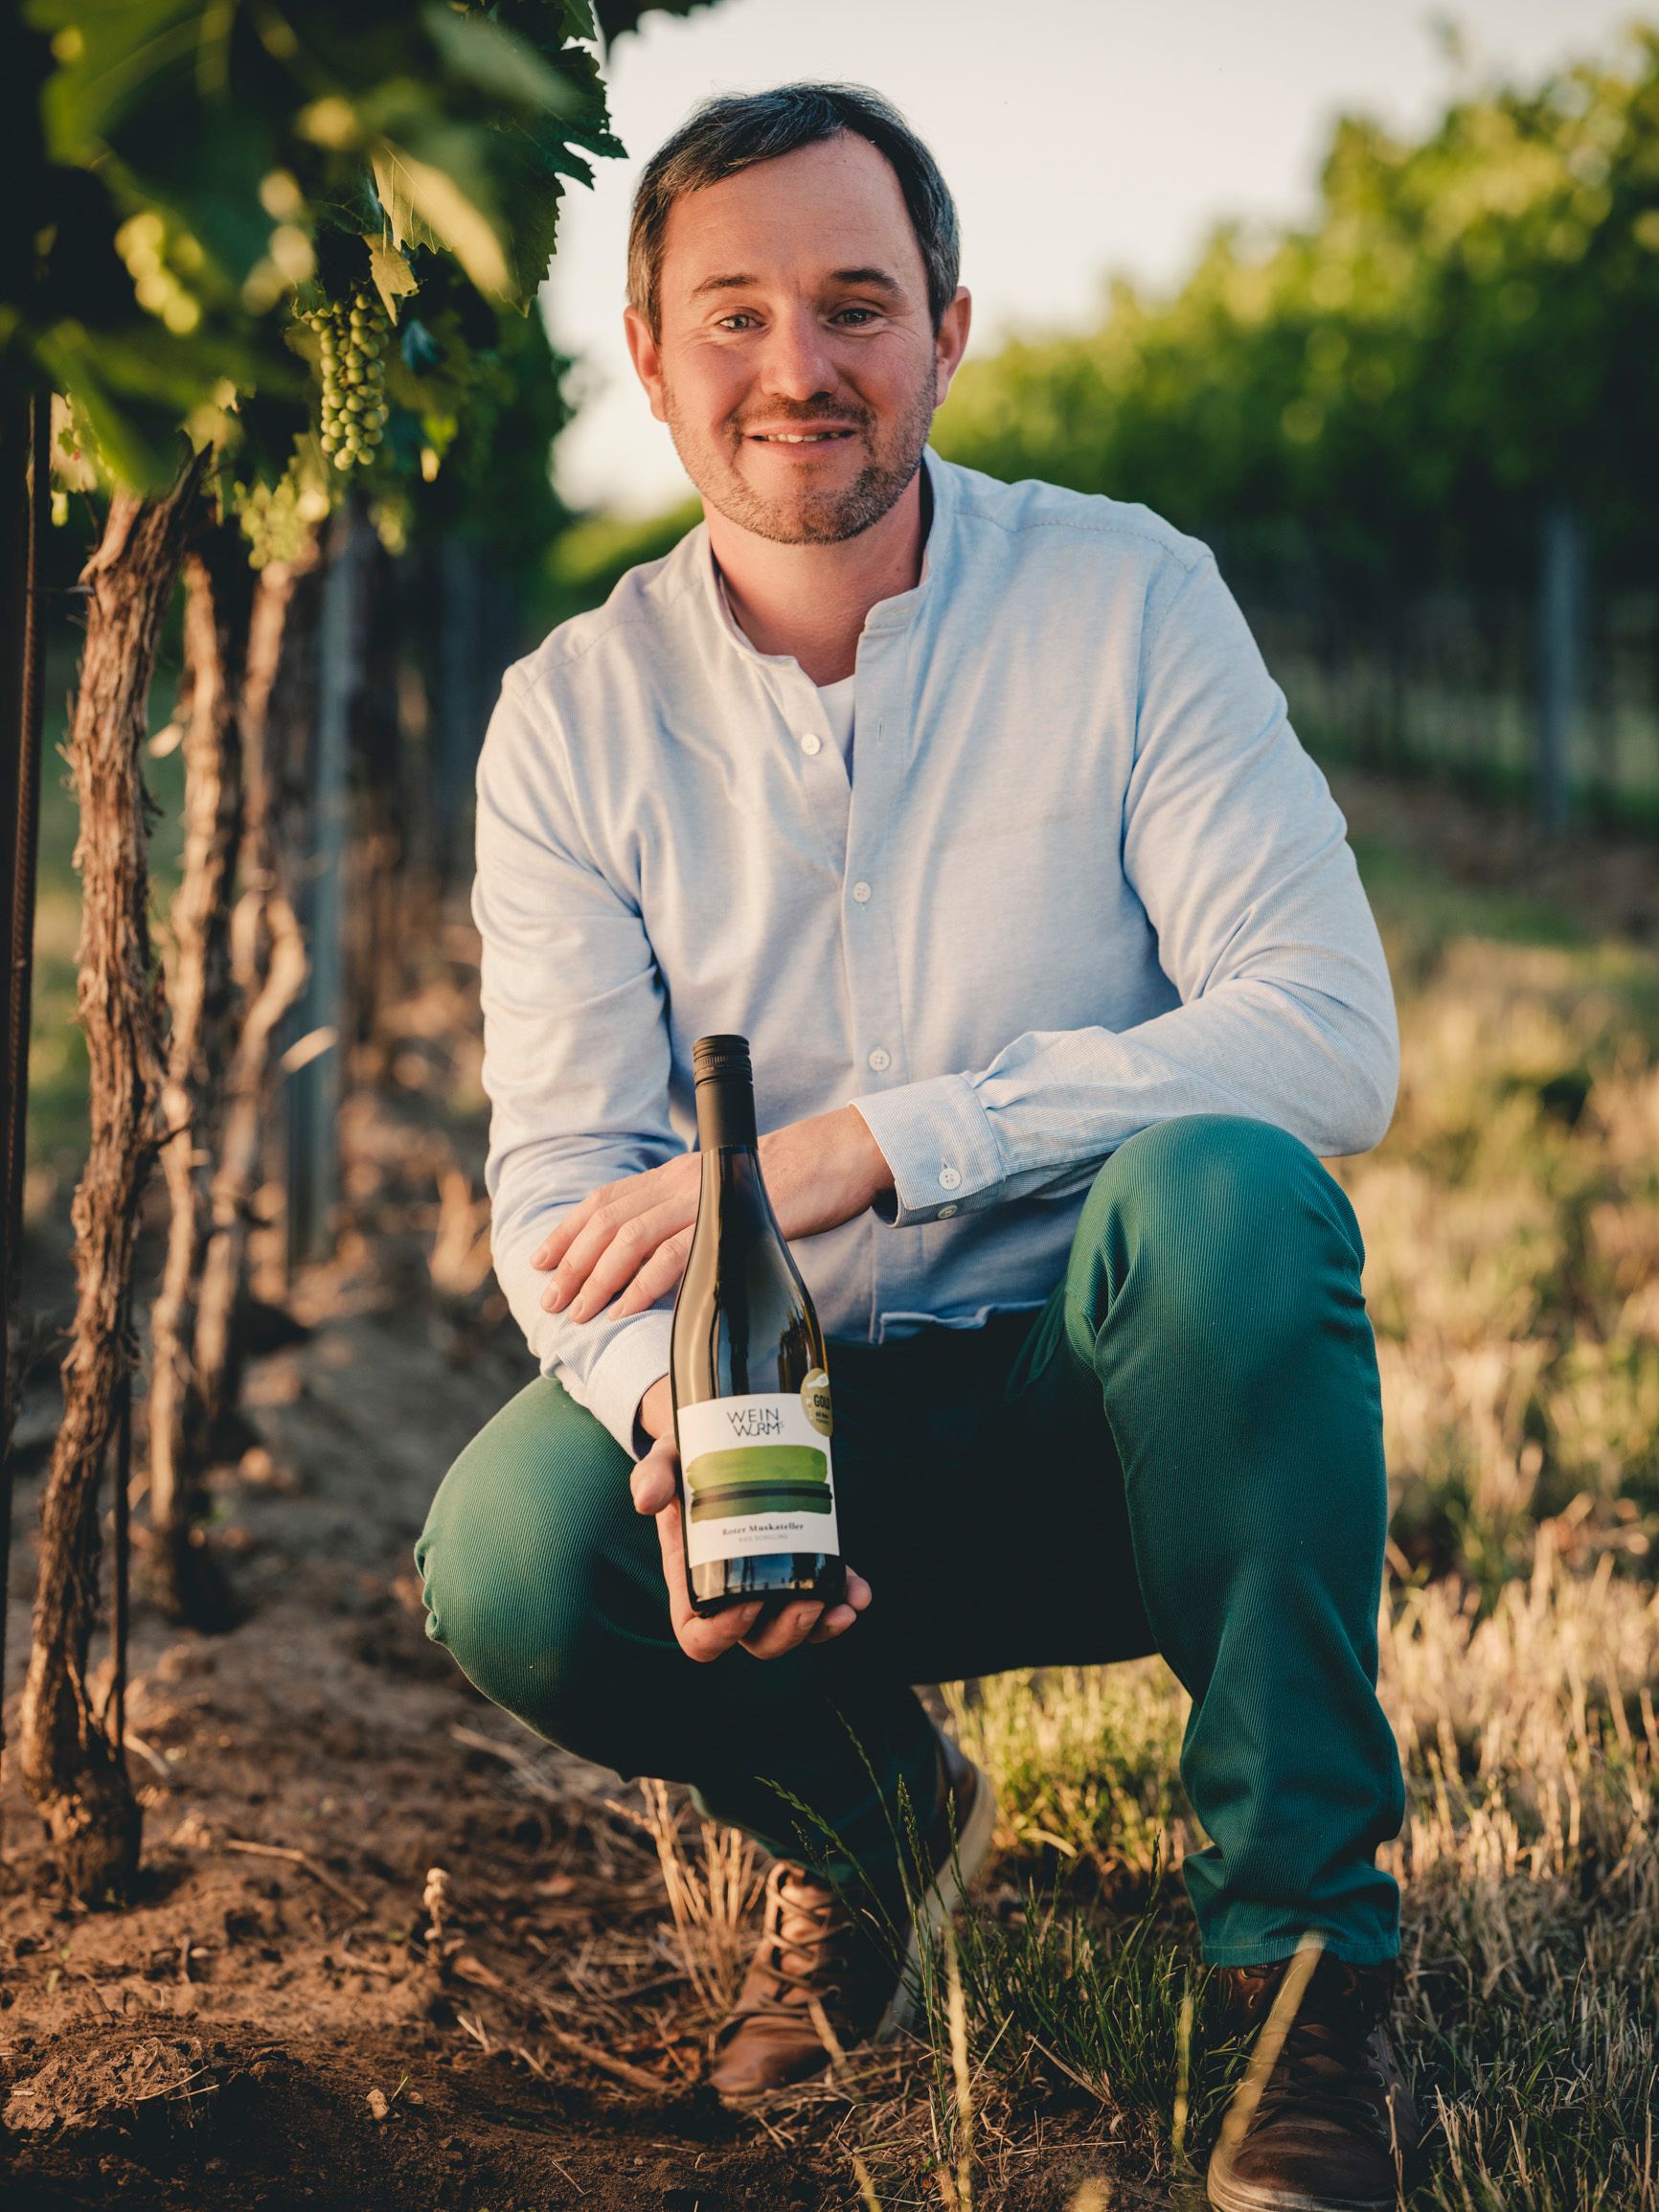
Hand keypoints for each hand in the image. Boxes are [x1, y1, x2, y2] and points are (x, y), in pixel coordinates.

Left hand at [531, 1105, 891, 1323]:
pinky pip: (673, 1255)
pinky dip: (642, 1284)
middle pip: (608, 1221)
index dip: (568, 1230)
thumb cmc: (788, 1181)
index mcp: (674, 1175)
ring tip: (578, 1313)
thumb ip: (693, 1214)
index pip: (606, 1199)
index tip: (541, 1260)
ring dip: (597, 1278)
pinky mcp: (725, 1219)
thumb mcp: (726, 1191)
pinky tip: (625, 1309)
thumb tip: (670, 1253)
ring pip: (631, 1238)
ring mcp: (700, 1199)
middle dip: (572, 1262)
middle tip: (549, 1300)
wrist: (834, 1157)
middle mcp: (677, 1182)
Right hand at [629, 1426, 872, 1662]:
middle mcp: (731, 1591)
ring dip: (822, 1627)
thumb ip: (652, 1475)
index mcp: (692, 1579)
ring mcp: (768, 1581)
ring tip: (845, 1606)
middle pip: (757, 1639)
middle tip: (810, 1601)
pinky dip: (845, 1595)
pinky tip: (860, 1590)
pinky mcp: (800, 1562)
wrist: (720, 1435)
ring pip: (794, 1628)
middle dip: (788, 1632)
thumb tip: (647, 1500)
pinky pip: (825, 1593)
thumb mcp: (665, 1460)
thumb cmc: (686, 1459)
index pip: (699, 1637)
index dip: (722, 1635)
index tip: (747, 1604)